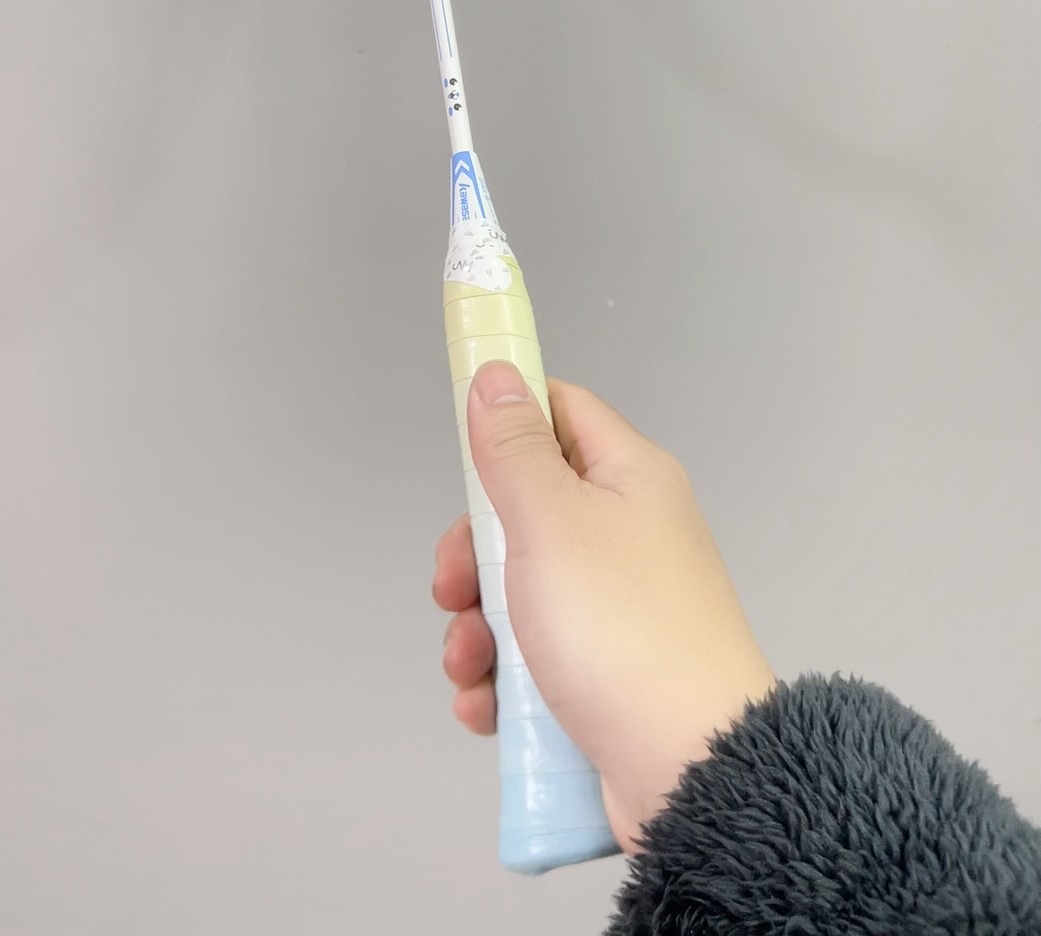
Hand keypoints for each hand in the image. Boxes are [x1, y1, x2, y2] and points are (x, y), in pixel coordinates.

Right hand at [433, 362, 773, 854]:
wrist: (690, 769)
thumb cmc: (623, 631)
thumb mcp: (550, 521)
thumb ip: (513, 447)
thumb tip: (497, 375)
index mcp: (629, 478)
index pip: (559, 412)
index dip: (506, 425)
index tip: (461, 459)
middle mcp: (629, 533)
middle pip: (524, 511)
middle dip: (472, 555)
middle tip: (455, 589)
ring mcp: (619, 606)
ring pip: (520, 591)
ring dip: (476, 628)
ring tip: (471, 666)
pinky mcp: (606, 672)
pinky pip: (535, 657)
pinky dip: (501, 681)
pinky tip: (489, 707)